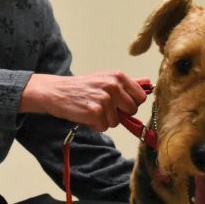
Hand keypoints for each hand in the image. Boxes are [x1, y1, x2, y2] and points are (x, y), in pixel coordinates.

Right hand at [19, 72, 149, 131]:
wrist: (56, 91)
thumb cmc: (82, 87)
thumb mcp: (105, 79)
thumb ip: (125, 85)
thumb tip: (148, 85)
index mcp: (118, 76)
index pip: (140, 97)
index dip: (130, 104)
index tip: (120, 104)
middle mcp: (113, 86)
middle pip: (131, 110)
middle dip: (119, 113)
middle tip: (104, 107)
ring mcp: (105, 99)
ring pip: (116, 121)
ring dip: (104, 120)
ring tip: (92, 109)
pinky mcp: (95, 112)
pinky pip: (104, 127)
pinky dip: (95, 125)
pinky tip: (86, 114)